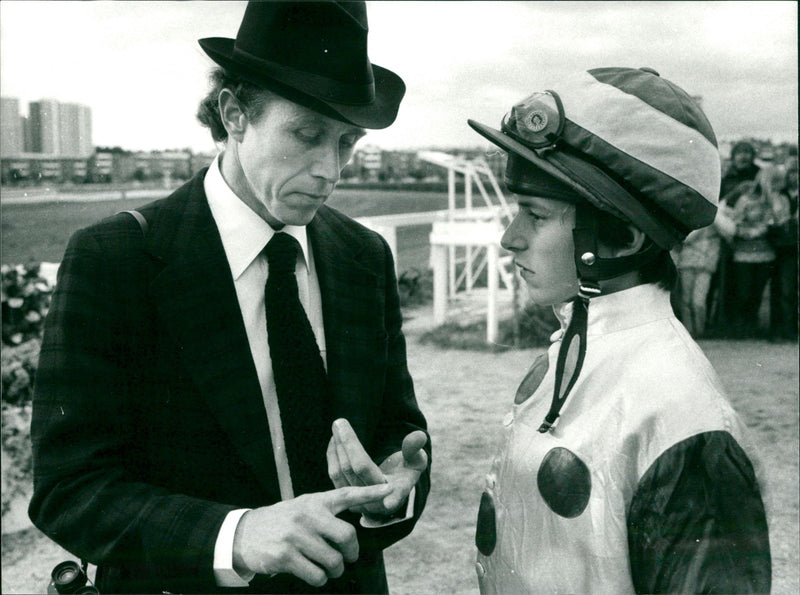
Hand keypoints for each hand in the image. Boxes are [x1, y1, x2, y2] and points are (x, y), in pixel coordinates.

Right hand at [231, 483, 390, 586]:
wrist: (244, 533)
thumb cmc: (281, 522)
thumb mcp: (302, 507)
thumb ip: (326, 512)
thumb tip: (353, 531)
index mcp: (315, 501)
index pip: (347, 494)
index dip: (369, 493)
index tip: (389, 489)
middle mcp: (307, 515)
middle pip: (347, 536)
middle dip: (351, 553)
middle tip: (346, 558)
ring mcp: (296, 535)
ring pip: (333, 561)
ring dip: (334, 570)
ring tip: (325, 567)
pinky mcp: (286, 556)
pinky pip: (317, 575)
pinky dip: (319, 579)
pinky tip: (311, 572)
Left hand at [327, 418, 427, 515]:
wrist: (393, 487)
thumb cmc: (406, 470)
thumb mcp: (416, 460)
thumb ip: (414, 449)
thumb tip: (419, 435)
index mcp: (394, 492)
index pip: (380, 482)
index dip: (382, 487)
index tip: (386, 499)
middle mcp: (374, 500)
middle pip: (354, 469)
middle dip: (346, 443)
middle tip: (339, 421)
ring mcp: (357, 501)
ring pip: (340, 472)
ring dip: (337, 447)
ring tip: (337, 427)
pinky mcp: (346, 497)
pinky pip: (334, 475)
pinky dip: (333, 455)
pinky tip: (335, 440)